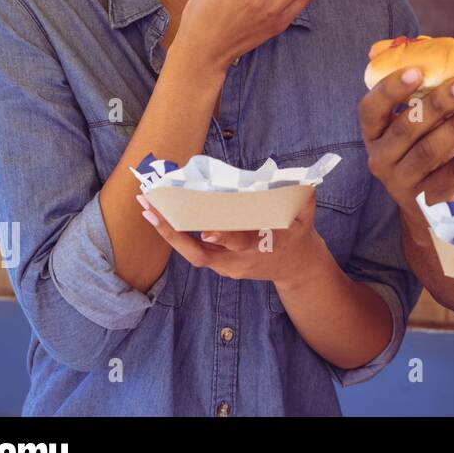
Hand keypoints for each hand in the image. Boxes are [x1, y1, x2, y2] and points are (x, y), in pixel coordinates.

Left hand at [136, 191, 329, 286]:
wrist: (296, 268)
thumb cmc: (298, 237)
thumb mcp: (306, 220)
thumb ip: (304, 202)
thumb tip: (305, 183)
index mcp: (262, 248)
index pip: (240, 244)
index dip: (224, 238)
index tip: (207, 230)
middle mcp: (240, 261)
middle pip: (202, 254)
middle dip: (176, 234)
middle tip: (154, 212)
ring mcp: (228, 267)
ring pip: (193, 254)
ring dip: (168, 232)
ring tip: (147, 208)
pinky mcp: (221, 266)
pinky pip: (195, 251)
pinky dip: (176, 235)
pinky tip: (160, 216)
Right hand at [360, 69, 453, 209]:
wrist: (424, 202)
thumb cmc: (420, 146)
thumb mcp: (411, 122)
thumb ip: (416, 93)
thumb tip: (425, 50)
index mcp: (373, 134)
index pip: (370, 110)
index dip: (390, 90)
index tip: (417, 71)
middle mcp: (381, 158)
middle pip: (406, 129)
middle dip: (437, 104)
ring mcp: (403, 181)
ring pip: (430, 151)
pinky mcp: (429, 198)